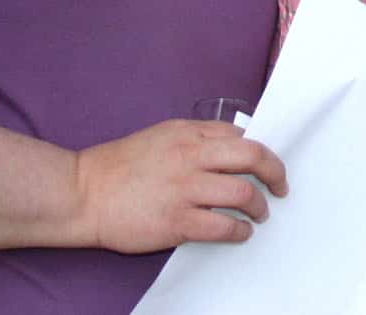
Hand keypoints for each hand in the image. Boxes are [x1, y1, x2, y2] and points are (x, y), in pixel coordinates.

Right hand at [72, 119, 288, 253]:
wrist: (83, 193)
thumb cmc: (120, 166)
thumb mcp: (162, 135)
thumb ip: (197, 137)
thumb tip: (233, 143)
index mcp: (188, 134)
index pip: (240, 136)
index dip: (260, 151)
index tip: (267, 164)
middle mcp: (191, 158)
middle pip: (253, 158)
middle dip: (276, 172)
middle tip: (281, 185)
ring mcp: (184, 190)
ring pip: (243, 194)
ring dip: (260, 206)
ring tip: (260, 213)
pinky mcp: (176, 222)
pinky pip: (222, 227)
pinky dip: (239, 231)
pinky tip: (241, 232)